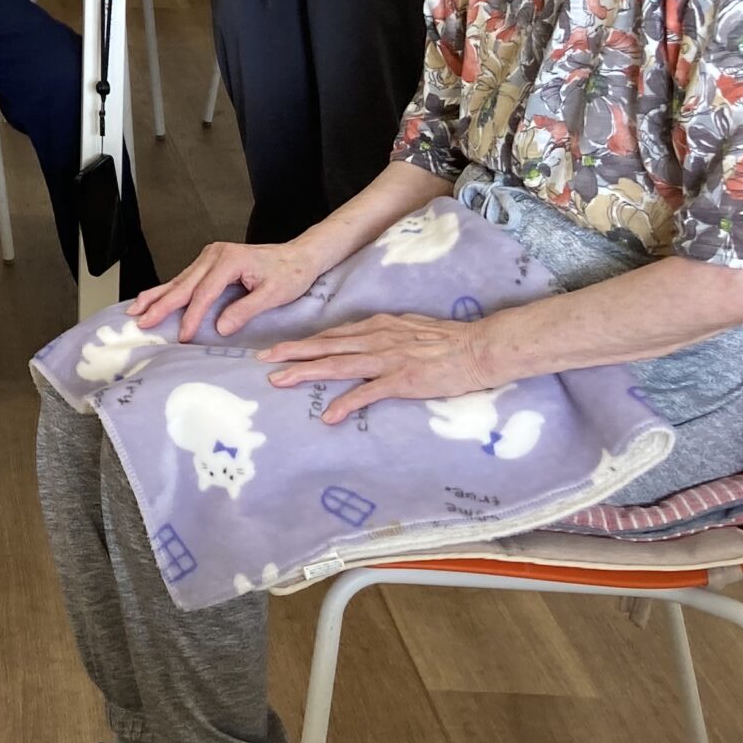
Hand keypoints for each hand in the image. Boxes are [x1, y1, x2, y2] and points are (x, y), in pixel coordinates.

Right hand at [130, 237, 326, 341]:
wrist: (300, 256)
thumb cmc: (290, 274)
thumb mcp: (273, 295)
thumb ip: (245, 310)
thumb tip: (221, 328)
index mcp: (229, 260)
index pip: (204, 293)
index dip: (192, 316)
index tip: (183, 336)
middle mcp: (214, 254)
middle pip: (183, 284)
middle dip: (160, 304)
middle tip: (141, 321)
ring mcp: (210, 256)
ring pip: (179, 280)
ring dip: (158, 296)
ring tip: (136, 309)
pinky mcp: (210, 261)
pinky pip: (186, 278)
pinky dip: (169, 290)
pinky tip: (154, 298)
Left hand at [259, 313, 497, 423]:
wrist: (479, 348)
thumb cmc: (449, 340)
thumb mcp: (409, 329)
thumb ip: (384, 335)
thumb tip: (364, 342)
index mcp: (377, 326)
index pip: (332, 335)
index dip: (303, 342)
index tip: (278, 348)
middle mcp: (376, 338)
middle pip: (325, 346)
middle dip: (291, 353)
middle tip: (262, 360)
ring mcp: (388, 358)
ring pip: (336, 364)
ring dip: (305, 372)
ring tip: (279, 380)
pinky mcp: (403, 379)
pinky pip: (368, 392)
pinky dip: (346, 403)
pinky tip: (329, 416)